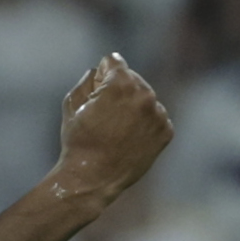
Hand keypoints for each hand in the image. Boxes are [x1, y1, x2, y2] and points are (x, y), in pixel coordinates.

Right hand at [52, 53, 173, 203]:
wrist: (92, 178)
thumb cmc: (79, 140)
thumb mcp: (73, 102)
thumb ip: (89, 78)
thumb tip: (100, 71)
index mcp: (122, 83)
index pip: (114, 61)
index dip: (101, 76)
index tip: (95, 94)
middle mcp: (146, 95)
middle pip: (132, 79)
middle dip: (119, 90)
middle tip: (105, 116)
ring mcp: (158, 114)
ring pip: (145, 98)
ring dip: (133, 107)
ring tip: (116, 129)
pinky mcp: (166, 132)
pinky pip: (155, 117)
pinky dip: (144, 124)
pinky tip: (128, 138)